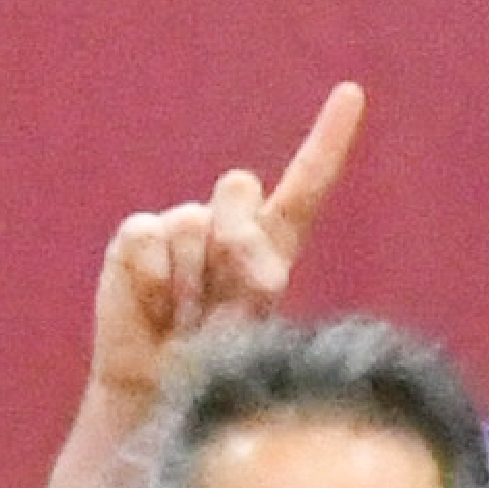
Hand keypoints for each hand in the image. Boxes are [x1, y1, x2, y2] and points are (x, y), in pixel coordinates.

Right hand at [85, 89, 366, 415]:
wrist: (161, 394)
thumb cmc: (217, 365)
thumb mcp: (254, 326)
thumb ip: (256, 273)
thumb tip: (231, 233)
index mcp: (271, 244)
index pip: (305, 186)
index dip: (328, 140)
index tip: (352, 93)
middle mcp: (226, 225)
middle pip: (239, 190)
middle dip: (236, 243)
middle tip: (224, 302)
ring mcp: (180, 228)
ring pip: (194, 221)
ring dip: (191, 282)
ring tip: (186, 320)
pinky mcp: (136, 238)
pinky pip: (149, 236)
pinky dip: (153, 278)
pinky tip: (153, 310)